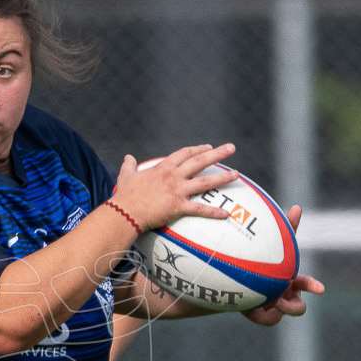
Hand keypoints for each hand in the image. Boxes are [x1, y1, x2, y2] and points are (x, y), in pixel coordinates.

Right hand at [109, 144, 237, 234]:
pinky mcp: (178, 206)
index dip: (197, 149)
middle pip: (199, 161)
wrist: (125, 212)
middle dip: (217, 153)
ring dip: (222, 177)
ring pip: (205, 181)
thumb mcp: (126, 177)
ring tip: (236, 174)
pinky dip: (213, 212)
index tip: (207, 146)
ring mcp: (177, 191)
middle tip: (231, 148)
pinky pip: (199, 209)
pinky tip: (225, 214)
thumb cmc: (124, 196)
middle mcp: (173, 176)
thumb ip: (129, 166)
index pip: (184, 154)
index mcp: (163, 168)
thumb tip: (128, 157)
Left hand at [242, 205, 324, 325]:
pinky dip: (258, 313)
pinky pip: (264, 318)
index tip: (320, 289)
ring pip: (278, 316)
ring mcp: (275, 309)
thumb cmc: (261, 261)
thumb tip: (299, 206)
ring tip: (262, 302)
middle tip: (281, 302)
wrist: (239, 281)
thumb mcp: (269, 248)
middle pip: (298, 308)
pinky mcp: (264, 318)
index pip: (305, 284)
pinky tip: (248, 306)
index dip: (313, 286)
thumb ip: (285, 231)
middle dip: (294, 307)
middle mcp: (286, 297)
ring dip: (272, 310)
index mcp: (291, 282)